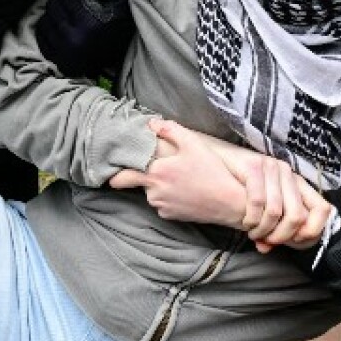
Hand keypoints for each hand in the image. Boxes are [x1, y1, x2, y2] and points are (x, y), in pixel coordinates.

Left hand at [108, 119, 271, 228]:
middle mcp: (154, 192)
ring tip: (183, 179)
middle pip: (141, 182)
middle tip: (167, 170)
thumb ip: (170, 130)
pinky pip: (163, 204)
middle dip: (148, 176)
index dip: (116, 174)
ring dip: (160, 186)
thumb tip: (151, 124)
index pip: (124, 176)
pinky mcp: (171, 216)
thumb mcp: (193, 143)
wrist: (230, 202)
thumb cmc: (212, 171)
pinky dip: (170, 197)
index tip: (110, 172)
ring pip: (153, 193)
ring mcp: (162, 206)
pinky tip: (186, 191)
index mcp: (156, 172)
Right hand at [204, 131, 332, 250]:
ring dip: (262, 231)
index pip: (323, 209)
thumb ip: (275, 227)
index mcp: (298, 184)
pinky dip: (251, 219)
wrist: (216, 161)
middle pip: (298, 216)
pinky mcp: (255, 166)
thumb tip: (270, 248)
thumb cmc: (242, 189)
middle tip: (267, 242)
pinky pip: (258, 202)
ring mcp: (272, 167)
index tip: (293, 242)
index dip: (312, 231)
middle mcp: (289, 174)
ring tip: (253, 233)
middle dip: (281, 237)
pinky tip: (246, 223)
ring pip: (276, 211)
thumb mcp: (265, 209)